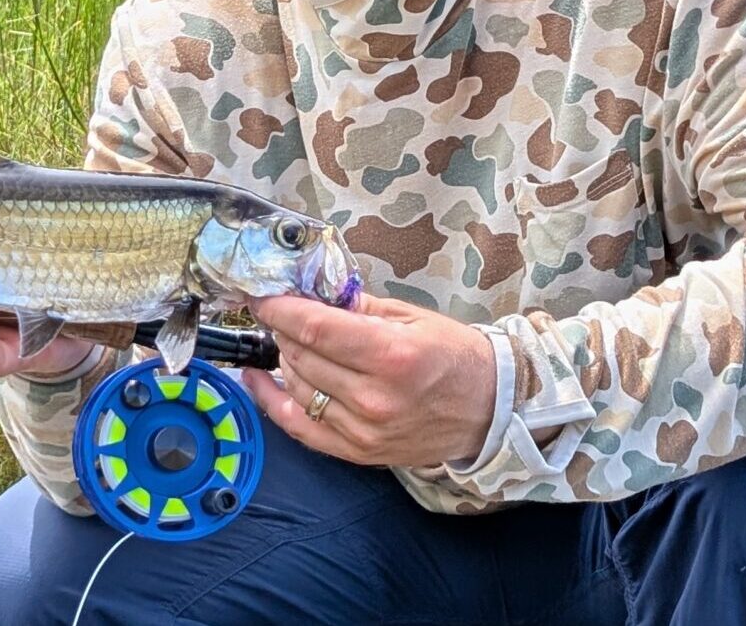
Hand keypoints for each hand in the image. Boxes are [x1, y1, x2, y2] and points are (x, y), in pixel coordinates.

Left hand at [242, 292, 495, 467]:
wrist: (488, 410)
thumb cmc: (453, 355)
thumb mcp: (412, 317)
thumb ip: (358, 306)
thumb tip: (311, 292)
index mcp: (390, 355)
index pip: (315, 329)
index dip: (280, 309)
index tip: (262, 295)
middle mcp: (373, 397)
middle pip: (301, 356)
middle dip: (284, 329)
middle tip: (285, 313)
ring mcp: (363, 431)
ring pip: (298, 387)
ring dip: (285, 358)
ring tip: (290, 340)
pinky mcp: (358, 453)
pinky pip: (299, 427)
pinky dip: (272, 401)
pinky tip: (257, 378)